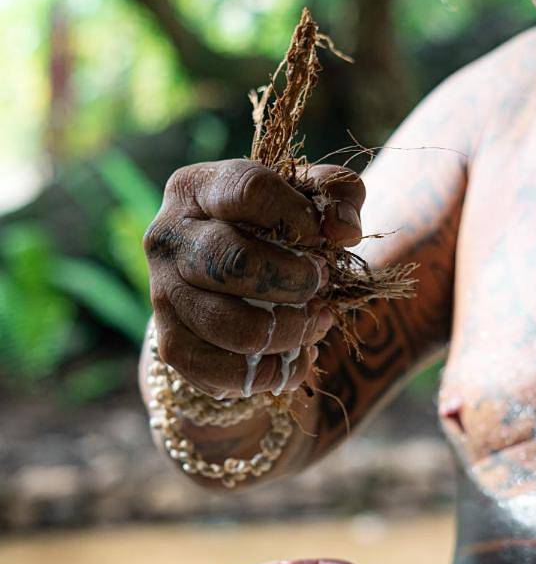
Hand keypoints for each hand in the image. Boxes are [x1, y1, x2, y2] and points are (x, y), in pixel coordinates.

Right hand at [144, 160, 364, 396]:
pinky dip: (270, 374)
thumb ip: (337, 194)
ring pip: (232, 327)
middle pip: (235, 264)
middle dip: (295, 282)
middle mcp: (168, 239)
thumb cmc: (270, 229)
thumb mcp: (304, 197)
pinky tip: (295, 359)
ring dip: (290, 333)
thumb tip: (344, 230)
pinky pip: (221, 373)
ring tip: (316, 324)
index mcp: (196, 189)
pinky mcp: (170, 345)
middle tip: (322, 286)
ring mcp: (162, 295)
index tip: (325, 238)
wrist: (222, 281)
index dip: (297, 216)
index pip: (248, 190)